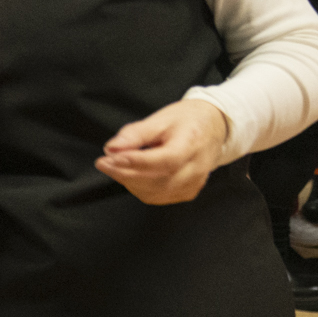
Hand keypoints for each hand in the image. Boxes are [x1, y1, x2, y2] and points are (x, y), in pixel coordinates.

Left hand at [95, 99, 227, 204]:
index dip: (135, 162)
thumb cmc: (187, 121)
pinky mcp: (189, 191)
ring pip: (156, 192)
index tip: (110, 158)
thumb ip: (135, 134)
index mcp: (192, 145)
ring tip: (115, 167)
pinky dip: (141, 189)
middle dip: (125, 174)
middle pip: (158, 181)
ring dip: (130, 183)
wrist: (213, 127)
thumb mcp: (160, 119)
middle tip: (104, 163)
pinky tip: (131, 176)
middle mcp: (196, 168)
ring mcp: (194, 183)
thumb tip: (111, 148)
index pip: (165, 161)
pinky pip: (160, 197)